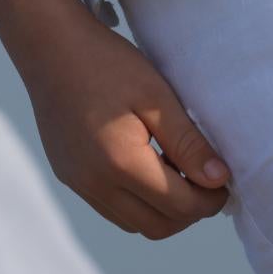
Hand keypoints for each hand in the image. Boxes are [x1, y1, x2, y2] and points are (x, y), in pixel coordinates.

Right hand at [14, 0, 232, 237]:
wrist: (49, 46)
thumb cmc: (107, 63)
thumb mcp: (157, 97)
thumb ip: (189, 143)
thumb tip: (219, 180)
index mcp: (121, 163)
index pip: (180, 207)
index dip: (210, 200)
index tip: (224, 179)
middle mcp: (95, 184)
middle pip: (158, 227)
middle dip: (189, 211)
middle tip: (204, 178)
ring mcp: (78, 183)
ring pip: (133, 223)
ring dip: (162, 209)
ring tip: (175, 169)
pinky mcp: (69, 176)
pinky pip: (111, 208)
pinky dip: (137, 201)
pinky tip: (147, 166)